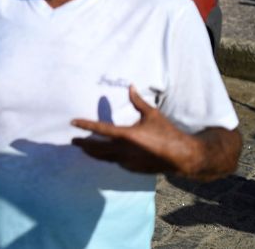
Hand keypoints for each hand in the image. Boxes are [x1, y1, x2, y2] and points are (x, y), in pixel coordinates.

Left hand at [71, 85, 198, 174]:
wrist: (181, 156)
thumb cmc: (166, 132)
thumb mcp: (151, 114)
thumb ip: (137, 101)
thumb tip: (130, 86)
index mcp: (126, 135)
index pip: (100, 129)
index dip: (85, 125)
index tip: (72, 122)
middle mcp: (123, 150)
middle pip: (96, 148)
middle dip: (84, 144)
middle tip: (74, 141)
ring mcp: (127, 161)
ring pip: (104, 158)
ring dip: (94, 153)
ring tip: (85, 148)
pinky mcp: (132, 169)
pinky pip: (116, 162)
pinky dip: (110, 157)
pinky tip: (106, 154)